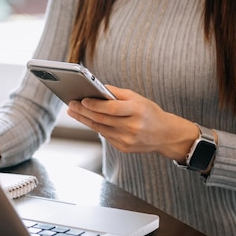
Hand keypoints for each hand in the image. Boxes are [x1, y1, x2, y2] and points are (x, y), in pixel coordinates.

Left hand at [66, 85, 198, 161]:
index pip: (112, 108)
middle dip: (84, 111)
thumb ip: (117, 93)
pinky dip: (94, 126)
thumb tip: (97, 88)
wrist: (165, 134)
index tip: (82, 99)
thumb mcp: (138, 98)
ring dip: (84, 119)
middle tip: (71, 104)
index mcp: (138, 111)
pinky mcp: (124, 148)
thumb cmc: (149, 112)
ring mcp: (127, 140)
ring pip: (100, 128)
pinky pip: (105, 135)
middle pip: (102, 119)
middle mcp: (133, 127)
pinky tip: (86, 119)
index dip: (95, 104)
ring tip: (73, 111)